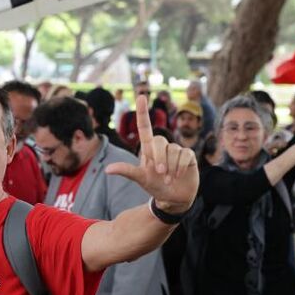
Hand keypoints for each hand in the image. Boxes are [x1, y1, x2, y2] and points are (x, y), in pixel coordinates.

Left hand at [105, 95, 197, 213]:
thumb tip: (107, 170)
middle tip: (160, 173)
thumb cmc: (154, 186)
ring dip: (170, 166)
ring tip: (168, 179)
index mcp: (148, 149)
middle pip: (160, 140)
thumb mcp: (140, 178)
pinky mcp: (188, 156)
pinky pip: (185, 154)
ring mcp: (175, 151)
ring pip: (173, 149)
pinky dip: (180, 166)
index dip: (143, 112)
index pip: (145, 127)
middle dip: (160, 157)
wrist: (173, 199)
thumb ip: (126, 171)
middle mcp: (162, 147)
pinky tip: (178, 175)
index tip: (140, 96)